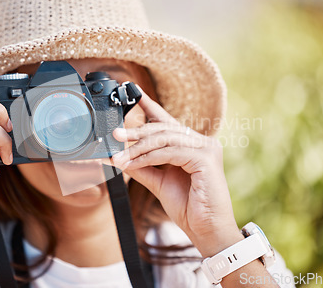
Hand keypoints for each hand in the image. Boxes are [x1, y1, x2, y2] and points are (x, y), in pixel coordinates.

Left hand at [112, 86, 241, 256]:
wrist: (206, 230)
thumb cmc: (187, 206)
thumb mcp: (158, 182)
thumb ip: (141, 166)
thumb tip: (117, 156)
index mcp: (191, 145)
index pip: (168, 122)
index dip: (151, 107)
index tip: (134, 94)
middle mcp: (201, 142)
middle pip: (163, 129)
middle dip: (137, 131)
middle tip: (116, 134)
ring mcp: (206, 148)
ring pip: (165, 138)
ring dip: (139, 148)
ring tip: (121, 157)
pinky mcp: (206, 158)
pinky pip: (171, 152)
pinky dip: (150, 157)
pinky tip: (134, 164)